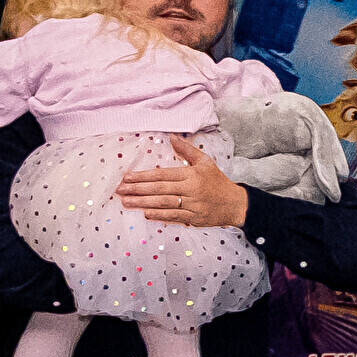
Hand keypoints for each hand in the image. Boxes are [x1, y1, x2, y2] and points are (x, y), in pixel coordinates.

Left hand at [116, 135, 249, 228]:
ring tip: (127, 202)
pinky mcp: (195, 219)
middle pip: (160, 189)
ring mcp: (193, 205)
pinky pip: (174, 216)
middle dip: (138, 189)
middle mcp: (191, 190)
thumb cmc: (218, 182)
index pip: (163, 175)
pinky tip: (146, 213)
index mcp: (192, 175)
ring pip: (164, 203)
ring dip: (143, 203)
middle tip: (120, 190)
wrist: (236, 204)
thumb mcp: (206, 163)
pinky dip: (159, 215)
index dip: (143, 176)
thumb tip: (172, 137)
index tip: (127, 177)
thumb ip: (187, 150)